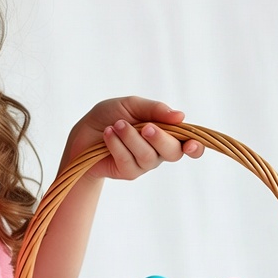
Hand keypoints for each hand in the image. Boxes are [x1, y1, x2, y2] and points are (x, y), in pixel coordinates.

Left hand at [61, 97, 203, 182]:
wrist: (83, 132)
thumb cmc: (109, 116)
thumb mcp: (131, 105)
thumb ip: (155, 109)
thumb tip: (181, 116)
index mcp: (165, 132)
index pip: (188, 143)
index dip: (195, 146)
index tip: (191, 144)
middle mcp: (158, 150)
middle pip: (173, 152)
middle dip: (160, 138)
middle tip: (145, 127)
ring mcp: (144, 163)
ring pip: (149, 156)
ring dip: (131, 138)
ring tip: (116, 125)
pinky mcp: (128, 172)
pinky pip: (128, 160)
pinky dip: (117, 145)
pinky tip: (107, 134)